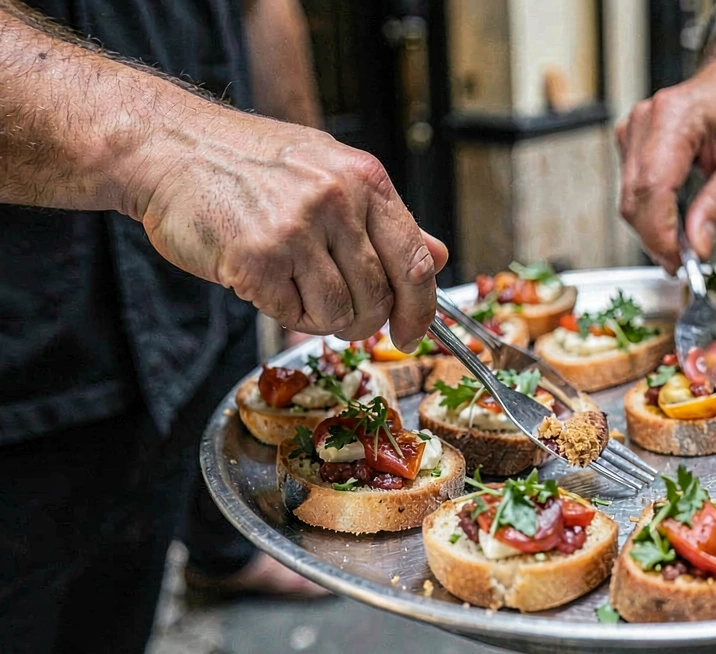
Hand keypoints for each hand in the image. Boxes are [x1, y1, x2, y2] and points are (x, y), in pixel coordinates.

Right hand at [133, 112, 447, 349]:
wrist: (167, 146)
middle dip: (364, 321)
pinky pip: (292, 315)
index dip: (421, 310)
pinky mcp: (257, 259)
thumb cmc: (249, 162)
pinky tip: (262, 280)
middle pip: (379, 297)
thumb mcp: (332, 172)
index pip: (415, 262)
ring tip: (294, 289)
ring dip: (320, 318)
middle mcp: (337, 201)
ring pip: (339, 314)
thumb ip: (386, 220)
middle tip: (341, 317)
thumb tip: (438, 256)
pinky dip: (282, 311)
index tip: (413, 333)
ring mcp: (297, 230)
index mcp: (365, 180)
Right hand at [617, 19, 715, 270]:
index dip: (661, 235)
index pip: (653, 189)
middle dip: (657, 239)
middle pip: (635, 199)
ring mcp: (633, 130)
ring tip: (689, 241)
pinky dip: (652, 213)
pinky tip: (676, 219)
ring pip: (630, 199)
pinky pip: (634, 190)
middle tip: (687, 263)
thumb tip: (697, 245)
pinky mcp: (632, 142)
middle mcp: (646, 121)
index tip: (679, 263)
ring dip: (654, 229)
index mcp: (677, 117)